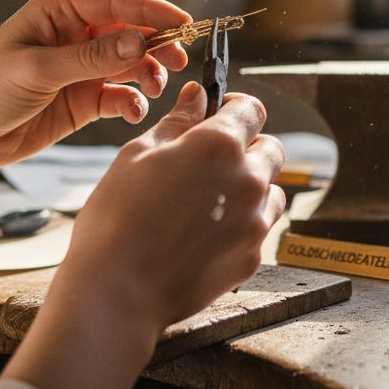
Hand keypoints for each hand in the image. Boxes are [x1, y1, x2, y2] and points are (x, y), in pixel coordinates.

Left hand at [0, 0, 189, 170]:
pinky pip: (120, 96)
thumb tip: (138, 42)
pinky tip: (132, 110)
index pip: (115, 2)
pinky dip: (133, 102)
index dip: (151, 10)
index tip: (182, 22)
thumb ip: (91, 57)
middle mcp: (73, 37)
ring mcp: (81, 69)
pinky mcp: (83, 100)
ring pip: (130, 64)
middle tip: (178, 58)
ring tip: (155, 87)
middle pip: (130, 32)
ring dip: (148, 74)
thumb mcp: (37, 69)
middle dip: (157, 43)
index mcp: (57, 13)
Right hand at [59, 82, 286, 332]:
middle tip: (209, 163)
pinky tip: (204, 236)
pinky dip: (241, 226)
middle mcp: (248, 180)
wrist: (116, 293)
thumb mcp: (137, 156)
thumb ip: (176, 122)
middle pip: (271, 149)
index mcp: (220, 145)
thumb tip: (197, 95)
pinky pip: (258, 229)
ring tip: (207, 203)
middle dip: (248, 148)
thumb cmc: (116, 219)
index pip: (252, 110)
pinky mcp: (252, 258)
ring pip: (272, 191)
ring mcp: (255, 222)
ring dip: (250, 188)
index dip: (235, 109)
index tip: (219, 116)